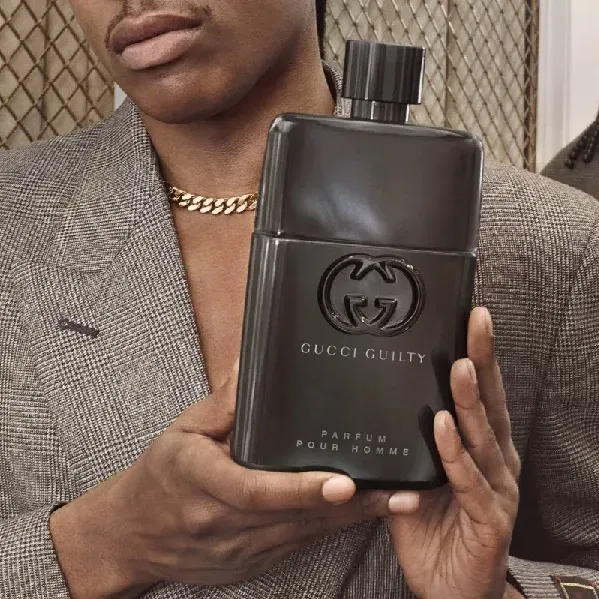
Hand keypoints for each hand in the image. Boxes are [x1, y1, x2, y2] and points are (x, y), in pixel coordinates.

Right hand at [51, 361, 392, 598]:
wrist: (133, 536)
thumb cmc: (159, 478)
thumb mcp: (181, 431)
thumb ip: (221, 404)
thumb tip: (250, 367)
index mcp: (202, 481)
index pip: (254, 490)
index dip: (299, 489)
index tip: (341, 483)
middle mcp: (224, 521)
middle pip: (294, 517)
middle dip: (351, 506)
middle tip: (399, 493)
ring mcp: (240, 548)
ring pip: (304, 534)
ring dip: (352, 519)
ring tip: (398, 501)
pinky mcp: (252, 561)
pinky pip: (298, 545)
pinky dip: (332, 529)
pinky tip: (364, 514)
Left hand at [387, 307, 520, 598]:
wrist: (451, 592)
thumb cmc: (434, 534)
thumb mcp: (411, 483)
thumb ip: (400, 454)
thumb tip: (375, 422)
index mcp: (478, 450)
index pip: (480, 396)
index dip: (478, 357)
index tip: (471, 321)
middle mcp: (494, 463)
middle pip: (489, 404)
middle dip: (483, 360)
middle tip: (476, 323)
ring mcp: (496, 489)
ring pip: (482, 437)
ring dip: (469, 400)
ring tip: (459, 367)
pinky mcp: (490, 519)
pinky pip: (468, 479)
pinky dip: (455, 452)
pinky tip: (443, 426)